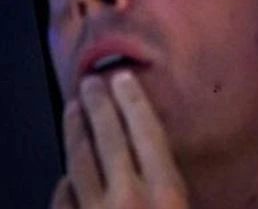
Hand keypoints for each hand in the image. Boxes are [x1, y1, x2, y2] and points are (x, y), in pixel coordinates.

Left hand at [51, 72, 188, 208]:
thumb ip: (179, 190)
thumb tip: (171, 168)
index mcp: (165, 192)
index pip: (147, 133)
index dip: (133, 102)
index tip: (123, 78)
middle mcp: (128, 196)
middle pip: (109, 141)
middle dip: (98, 106)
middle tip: (90, 83)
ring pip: (79, 164)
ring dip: (74, 133)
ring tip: (72, 110)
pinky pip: (63, 199)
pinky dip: (65, 182)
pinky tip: (66, 174)